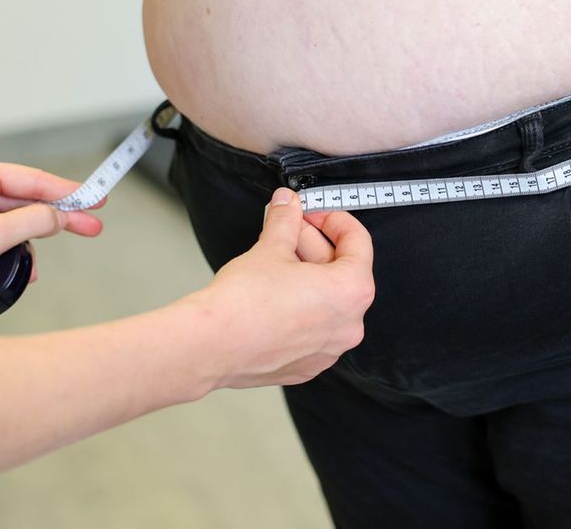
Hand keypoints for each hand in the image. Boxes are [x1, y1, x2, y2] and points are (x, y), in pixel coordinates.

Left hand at [0, 156, 103, 321]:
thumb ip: (35, 221)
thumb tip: (61, 215)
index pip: (31, 178)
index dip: (66, 191)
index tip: (94, 196)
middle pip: (25, 198)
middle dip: (56, 216)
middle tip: (91, 224)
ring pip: (14, 218)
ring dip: (30, 241)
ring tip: (39, 262)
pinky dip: (13, 249)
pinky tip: (23, 268)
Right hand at [188, 189, 375, 388]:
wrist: (212, 345)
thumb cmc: (244, 303)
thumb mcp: (270, 247)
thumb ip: (286, 221)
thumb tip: (287, 204)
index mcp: (351, 292)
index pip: (358, 242)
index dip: (333, 219)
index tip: (313, 213)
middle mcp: (348, 325)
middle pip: (341, 271)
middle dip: (313, 245)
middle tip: (288, 229)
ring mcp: (328, 350)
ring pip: (327, 301)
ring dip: (307, 275)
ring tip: (276, 257)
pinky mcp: (306, 364)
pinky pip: (312, 327)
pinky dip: (300, 306)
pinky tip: (274, 291)